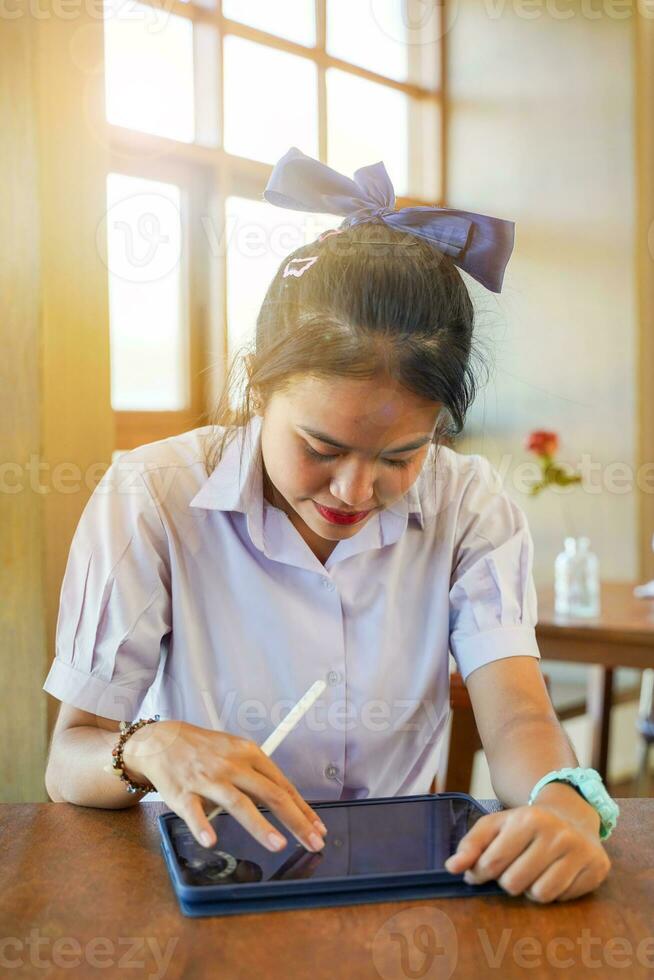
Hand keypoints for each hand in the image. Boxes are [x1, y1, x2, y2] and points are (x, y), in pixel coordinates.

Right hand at [122, 719, 327, 853]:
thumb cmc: (205, 750)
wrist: (163, 740)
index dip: (303, 809)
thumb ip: (258, 775)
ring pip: (238, 803)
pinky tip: (211, 840)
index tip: (318, 829)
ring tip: (278, 845)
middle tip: (313, 842)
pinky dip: (202, 825)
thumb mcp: (236, 751)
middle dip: (295, 820)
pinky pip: (194, 811)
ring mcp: (208, 779)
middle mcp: (232, 765)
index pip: (282, 785)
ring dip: (259, 825)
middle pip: (269, 794)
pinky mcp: (183, 792)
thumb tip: (288, 802)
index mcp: (249, 754)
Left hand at [443, 804, 610, 902]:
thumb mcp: (496, 825)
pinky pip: (563, 899)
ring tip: (534, 872)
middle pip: (514, 883)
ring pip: (540, 895)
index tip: (480, 872)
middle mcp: (556, 833)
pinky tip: (555, 874)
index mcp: (528, 819)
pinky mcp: (596, 868)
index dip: (480, 874)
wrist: (572, 815)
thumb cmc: (527, 825)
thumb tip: (451, 868)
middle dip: (507, 881)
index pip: (492, 863)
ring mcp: (579, 851)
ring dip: (530, 889)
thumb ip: (470, 844)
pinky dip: (554, 893)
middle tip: (513, 868)